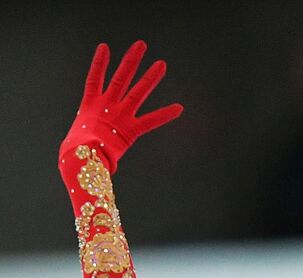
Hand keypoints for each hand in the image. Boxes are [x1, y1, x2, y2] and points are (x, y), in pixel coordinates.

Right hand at [59, 39, 182, 173]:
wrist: (81, 158)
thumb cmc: (74, 155)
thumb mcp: (76, 143)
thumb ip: (84, 142)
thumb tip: (83, 154)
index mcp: (89, 107)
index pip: (94, 78)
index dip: (99, 63)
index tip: (104, 47)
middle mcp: (106, 106)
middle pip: (121, 78)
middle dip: (131, 61)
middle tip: (141, 45)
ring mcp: (120, 116)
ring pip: (138, 92)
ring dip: (151, 78)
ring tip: (162, 64)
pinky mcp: (131, 131)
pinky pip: (151, 122)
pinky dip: (165, 116)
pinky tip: (179, 108)